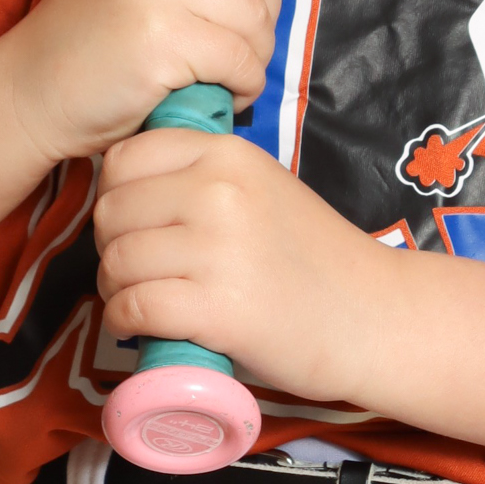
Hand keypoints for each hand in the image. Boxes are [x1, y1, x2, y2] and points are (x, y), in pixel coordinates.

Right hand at [0, 0, 285, 168]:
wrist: (30, 89)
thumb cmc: (94, 34)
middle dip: (263, 16)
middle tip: (236, 47)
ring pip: (257, 17)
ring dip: (256, 57)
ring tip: (227, 74)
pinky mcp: (160, 39)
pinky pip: (241, 60)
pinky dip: (244, 85)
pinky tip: (222, 94)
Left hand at [93, 128, 398, 404]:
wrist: (373, 315)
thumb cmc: (315, 258)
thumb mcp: (263, 189)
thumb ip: (206, 180)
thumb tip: (131, 195)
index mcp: (229, 155)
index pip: (125, 159)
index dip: (115, 195)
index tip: (133, 224)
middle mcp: (218, 192)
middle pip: (112, 211)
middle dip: (110, 246)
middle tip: (135, 271)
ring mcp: (217, 249)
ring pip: (117, 261)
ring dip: (115, 288)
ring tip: (138, 301)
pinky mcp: (217, 309)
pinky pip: (133, 307)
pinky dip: (124, 322)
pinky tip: (139, 328)